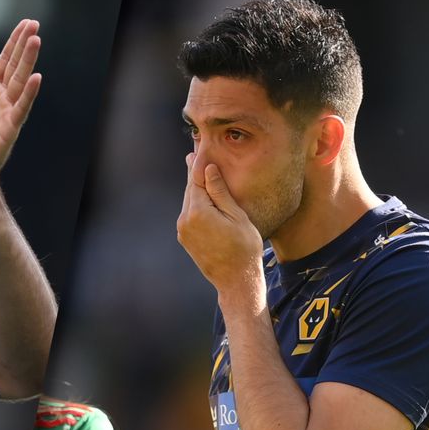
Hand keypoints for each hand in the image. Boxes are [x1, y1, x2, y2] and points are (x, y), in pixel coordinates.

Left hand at [0, 19, 41, 188]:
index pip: (4, 62)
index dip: (13, 43)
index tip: (25, 22)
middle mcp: (1, 101)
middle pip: (15, 67)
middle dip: (24, 45)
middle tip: (35, 23)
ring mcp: (7, 114)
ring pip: (19, 82)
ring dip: (28, 61)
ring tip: (36, 40)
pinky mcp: (8, 130)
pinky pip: (19, 109)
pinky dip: (28, 94)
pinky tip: (36, 78)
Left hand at [176, 153, 264, 302]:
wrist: (236, 280)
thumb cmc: (244, 247)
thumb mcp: (237, 216)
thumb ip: (220, 192)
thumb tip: (207, 169)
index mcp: (198, 212)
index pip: (196, 180)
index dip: (197, 164)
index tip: (196, 149)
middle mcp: (185, 220)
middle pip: (190, 190)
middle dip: (193, 173)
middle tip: (193, 154)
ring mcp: (183, 231)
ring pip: (188, 202)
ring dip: (194, 188)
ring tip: (197, 172)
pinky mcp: (185, 238)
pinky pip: (189, 214)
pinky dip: (195, 203)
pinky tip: (201, 197)